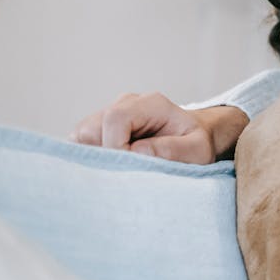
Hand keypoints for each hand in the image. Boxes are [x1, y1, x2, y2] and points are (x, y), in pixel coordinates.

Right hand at [70, 93, 247, 163]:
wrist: (194, 138)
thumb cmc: (197, 144)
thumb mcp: (198, 150)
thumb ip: (173, 150)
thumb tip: (137, 152)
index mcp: (151, 104)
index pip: (116, 118)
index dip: (115, 146)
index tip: (129, 168)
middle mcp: (126, 104)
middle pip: (91, 127)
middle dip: (102, 156)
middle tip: (123, 175)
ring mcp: (110, 114)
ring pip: (81, 136)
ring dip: (94, 159)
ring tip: (120, 172)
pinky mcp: (100, 129)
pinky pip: (81, 144)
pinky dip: (90, 160)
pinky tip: (111, 170)